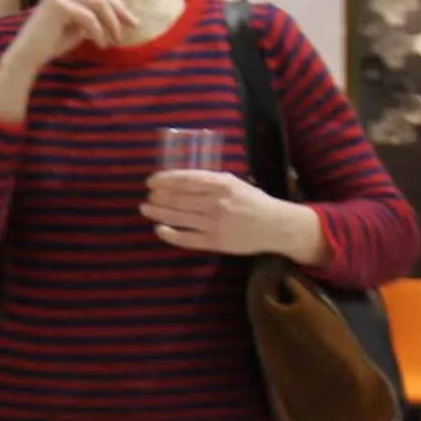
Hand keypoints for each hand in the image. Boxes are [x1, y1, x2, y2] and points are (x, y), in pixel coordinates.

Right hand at [7, 0, 139, 72]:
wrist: (27, 56)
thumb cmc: (52, 43)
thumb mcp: (80, 27)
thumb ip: (96, 18)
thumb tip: (121, 14)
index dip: (118, 3)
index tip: (131, 20)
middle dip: (120, 10)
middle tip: (133, 26)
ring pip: (98, 2)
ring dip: (111, 21)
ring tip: (116, 39)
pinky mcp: (58, 5)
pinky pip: (88, 16)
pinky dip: (98, 31)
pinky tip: (101, 43)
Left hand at [142, 170, 326, 262]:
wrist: (275, 226)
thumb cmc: (254, 202)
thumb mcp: (234, 183)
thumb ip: (211, 181)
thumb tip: (182, 179)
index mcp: (221, 184)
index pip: (185, 180)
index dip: (164, 180)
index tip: (151, 181)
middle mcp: (215, 202)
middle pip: (178, 198)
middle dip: (158, 196)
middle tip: (147, 195)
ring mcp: (214, 223)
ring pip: (178, 217)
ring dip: (158, 212)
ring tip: (145, 208)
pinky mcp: (214, 242)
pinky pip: (186, 238)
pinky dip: (170, 234)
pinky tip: (158, 229)